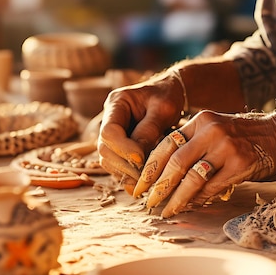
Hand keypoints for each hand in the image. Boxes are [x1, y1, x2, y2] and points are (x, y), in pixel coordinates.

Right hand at [97, 71, 185, 192]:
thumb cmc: (168, 96)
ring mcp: (113, 134)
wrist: (170, 92)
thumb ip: (149, 130)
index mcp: (116, 104)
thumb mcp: (163, 108)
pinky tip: (144, 182)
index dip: (123, 148)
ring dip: (126, 173)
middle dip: (124, 165)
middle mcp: (109, 119)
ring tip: (147, 181)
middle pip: (105, 149)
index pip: (109, 131)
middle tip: (146, 176)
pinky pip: (118, 165)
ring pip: (109, 160)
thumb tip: (138, 158)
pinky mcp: (120, 146)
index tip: (141, 159)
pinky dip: (129, 176)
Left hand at [134, 110, 275, 217]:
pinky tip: (191, 207)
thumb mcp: (217, 130)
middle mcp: (210, 131)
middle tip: (147, 202)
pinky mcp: (241, 164)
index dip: (150, 167)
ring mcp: (226, 147)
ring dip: (176, 198)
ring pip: (191, 178)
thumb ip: (195, 147)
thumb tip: (168, 177)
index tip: (140, 185)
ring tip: (166, 211)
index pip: (166, 144)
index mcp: (200, 121)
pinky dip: (199, 199)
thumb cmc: (248, 137)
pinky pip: (212, 187)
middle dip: (157, 186)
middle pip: (174, 163)